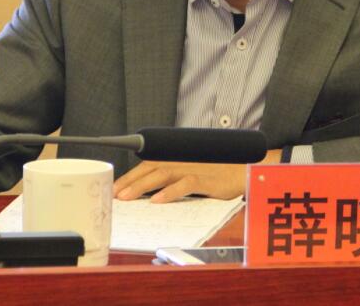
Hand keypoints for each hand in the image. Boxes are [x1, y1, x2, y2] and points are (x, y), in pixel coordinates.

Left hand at [113, 149, 281, 202]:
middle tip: (112, 194)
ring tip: (125, 198)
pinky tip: (157, 201)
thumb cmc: (220, 174)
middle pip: (150, 169)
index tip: (114, 188)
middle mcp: (182, 161)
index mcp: (177, 160)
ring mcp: (193, 168)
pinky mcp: (206, 178)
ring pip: (162, 174)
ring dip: (141, 186)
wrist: (247, 169)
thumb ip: (175, 180)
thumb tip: (151, 196)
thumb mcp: (194, 174)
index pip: (148, 165)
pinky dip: (170, 192)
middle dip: (129, 181)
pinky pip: (185, 184)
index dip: (130, 176)